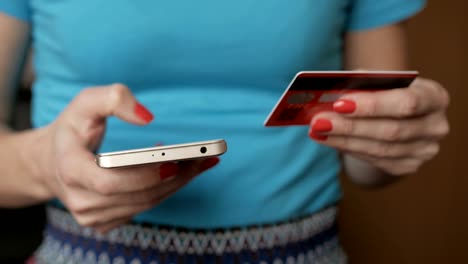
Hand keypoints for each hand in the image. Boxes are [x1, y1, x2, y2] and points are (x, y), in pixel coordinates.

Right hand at [38, 84, 218, 232]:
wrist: (52, 161)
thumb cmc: (72, 129)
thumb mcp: (85, 103)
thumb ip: (114, 99)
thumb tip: (147, 118)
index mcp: (69, 170)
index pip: (110, 182)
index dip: (143, 176)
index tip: (174, 162)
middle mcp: (80, 199)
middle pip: (137, 195)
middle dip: (174, 177)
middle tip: (204, 158)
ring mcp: (92, 215)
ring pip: (146, 203)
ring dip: (178, 183)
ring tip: (202, 162)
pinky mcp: (105, 221)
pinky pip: (144, 207)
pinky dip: (167, 190)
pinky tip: (184, 172)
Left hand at [308, 78, 449, 175]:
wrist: (400, 114)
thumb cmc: (390, 91)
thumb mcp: (382, 81)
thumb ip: (363, 83)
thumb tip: (330, 92)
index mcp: (434, 97)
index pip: (406, 103)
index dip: (372, 105)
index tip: (340, 103)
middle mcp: (435, 126)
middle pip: (390, 131)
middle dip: (349, 126)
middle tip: (318, 120)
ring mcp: (424, 150)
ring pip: (379, 150)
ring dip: (343, 140)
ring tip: (317, 130)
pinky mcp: (408, 166)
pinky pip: (374, 159)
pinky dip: (348, 148)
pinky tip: (328, 139)